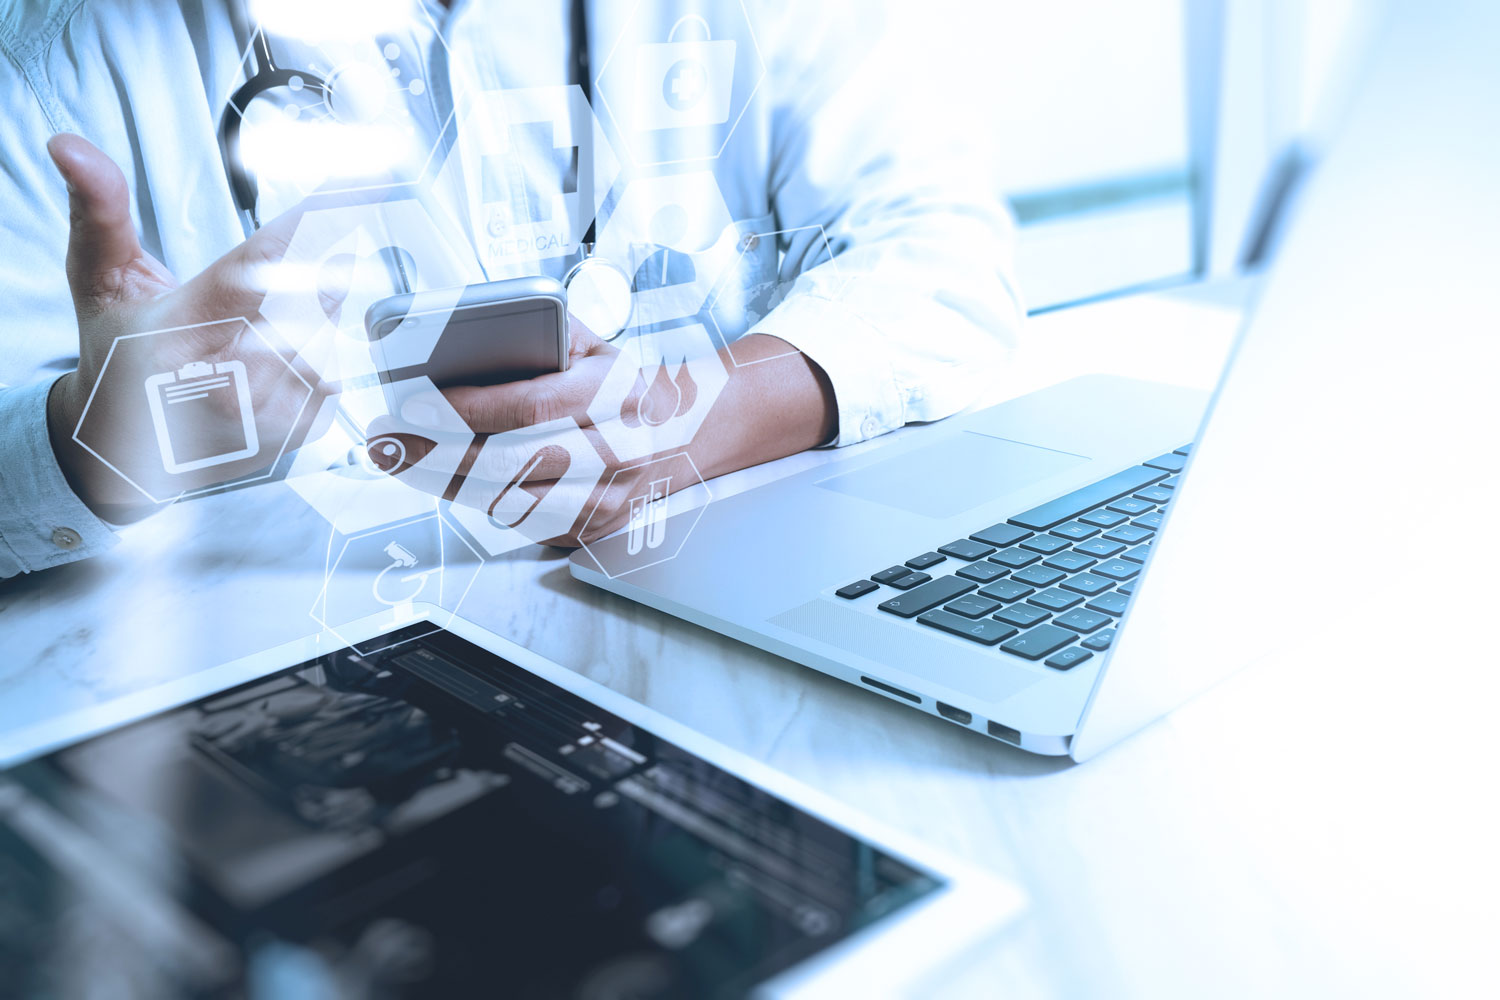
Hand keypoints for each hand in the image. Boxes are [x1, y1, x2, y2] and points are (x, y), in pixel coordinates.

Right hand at [44, 133, 329, 517]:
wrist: (126, 453)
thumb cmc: (118, 358)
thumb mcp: (100, 281)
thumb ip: (102, 211)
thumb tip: (70, 146)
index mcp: (177, 334)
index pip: (261, 264)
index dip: (314, 222)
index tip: (359, 183)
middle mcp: (227, 382)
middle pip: (311, 296)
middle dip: (316, 264)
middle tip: (298, 258)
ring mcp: (269, 415)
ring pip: (330, 330)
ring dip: (313, 308)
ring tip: (263, 320)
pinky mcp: (300, 432)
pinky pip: (336, 365)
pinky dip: (316, 348)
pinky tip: (275, 355)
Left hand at [372, 320, 837, 547]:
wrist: (701, 428)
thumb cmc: (637, 382)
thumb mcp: (600, 345)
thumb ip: (545, 339)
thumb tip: (471, 338)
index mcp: (614, 397)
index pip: (525, 408)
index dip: (459, 411)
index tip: (409, 405)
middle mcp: (615, 452)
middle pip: (507, 463)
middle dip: (434, 455)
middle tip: (385, 444)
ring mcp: (609, 497)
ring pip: (510, 501)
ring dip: (449, 483)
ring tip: (408, 460)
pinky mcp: (599, 527)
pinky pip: (528, 522)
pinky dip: (486, 502)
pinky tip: (458, 482)